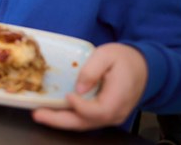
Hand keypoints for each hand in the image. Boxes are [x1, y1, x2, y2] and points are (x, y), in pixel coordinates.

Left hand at [31, 43, 147, 130]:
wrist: (142, 68)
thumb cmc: (125, 59)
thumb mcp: (108, 55)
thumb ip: (93, 69)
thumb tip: (78, 88)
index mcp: (118, 99)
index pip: (99, 111)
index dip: (81, 107)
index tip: (68, 95)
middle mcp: (114, 114)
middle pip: (85, 123)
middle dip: (59, 121)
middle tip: (38, 114)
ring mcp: (109, 117)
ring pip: (83, 124)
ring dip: (59, 121)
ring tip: (39, 114)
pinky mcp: (103, 116)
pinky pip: (84, 120)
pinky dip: (67, 117)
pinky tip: (52, 112)